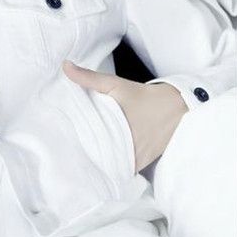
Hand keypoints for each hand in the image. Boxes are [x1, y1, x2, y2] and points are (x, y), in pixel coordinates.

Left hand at [61, 60, 187, 172]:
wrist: (176, 107)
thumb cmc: (142, 96)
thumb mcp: (115, 84)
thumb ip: (89, 77)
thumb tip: (65, 65)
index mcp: (115, 129)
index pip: (86, 145)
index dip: (72, 145)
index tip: (60, 142)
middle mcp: (125, 148)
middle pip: (95, 159)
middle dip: (82, 156)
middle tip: (65, 151)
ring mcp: (134, 159)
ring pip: (108, 167)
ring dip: (96, 164)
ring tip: (79, 159)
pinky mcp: (140, 164)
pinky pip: (121, 171)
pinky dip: (111, 168)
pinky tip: (100, 163)